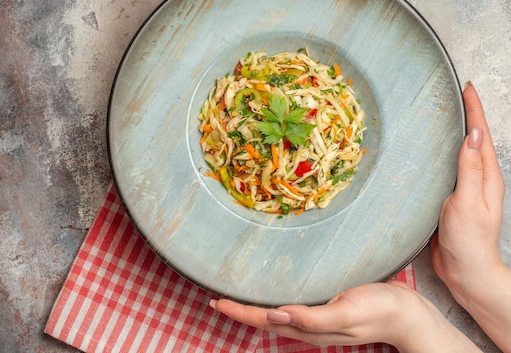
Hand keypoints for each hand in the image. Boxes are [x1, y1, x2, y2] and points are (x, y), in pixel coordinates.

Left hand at [210, 281, 480, 351]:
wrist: (406, 312)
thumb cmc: (378, 310)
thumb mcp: (345, 313)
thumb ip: (311, 317)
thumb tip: (276, 315)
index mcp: (308, 327)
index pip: (264, 319)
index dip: (238, 312)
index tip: (215, 303)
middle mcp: (308, 325)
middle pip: (266, 319)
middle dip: (241, 311)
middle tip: (218, 299)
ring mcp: (316, 319)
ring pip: (277, 314)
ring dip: (255, 307)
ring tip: (237, 296)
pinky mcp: (325, 308)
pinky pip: (293, 306)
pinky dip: (276, 301)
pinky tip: (274, 293)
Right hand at [431, 82, 510, 351]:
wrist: (467, 271)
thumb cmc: (469, 240)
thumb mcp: (468, 202)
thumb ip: (469, 169)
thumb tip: (472, 135)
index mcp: (486, 176)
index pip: (480, 135)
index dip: (474, 110)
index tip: (466, 88)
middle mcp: (478, 179)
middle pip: (473, 139)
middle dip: (466, 114)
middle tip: (454, 94)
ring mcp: (466, 188)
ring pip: (460, 153)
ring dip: (454, 132)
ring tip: (442, 115)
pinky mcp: (451, 198)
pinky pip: (447, 169)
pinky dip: (441, 154)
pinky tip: (430, 153)